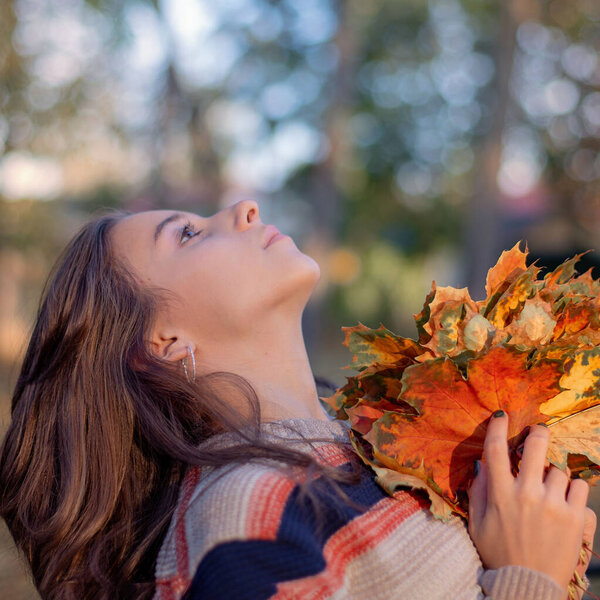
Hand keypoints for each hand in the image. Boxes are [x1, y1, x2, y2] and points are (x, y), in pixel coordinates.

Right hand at [467, 411, 596, 595]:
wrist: (529, 586)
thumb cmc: (499, 553)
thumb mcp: (478, 523)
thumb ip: (478, 490)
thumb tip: (483, 463)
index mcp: (500, 494)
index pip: (495, 450)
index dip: (497, 428)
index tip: (501, 416)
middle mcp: (527, 494)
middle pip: (536, 446)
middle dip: (538, 433)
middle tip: (538, 432)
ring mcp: (553, 505)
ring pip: (558, 470)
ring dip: (553, 475)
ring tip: (549, 490)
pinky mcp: (575, 518)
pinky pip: (579, 487)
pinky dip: (573, 490)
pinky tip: (565, 500)